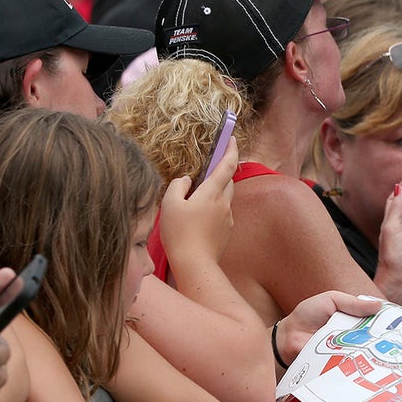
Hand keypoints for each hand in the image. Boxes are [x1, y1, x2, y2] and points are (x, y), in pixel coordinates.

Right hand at [158, 137, 237, 265]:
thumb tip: (186, 180)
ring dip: (215, 192)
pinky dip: (213, 209)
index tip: (231, 138)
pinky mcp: (226, 231)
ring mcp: (228, 219)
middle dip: (220, 172)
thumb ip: (178, 186)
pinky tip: (197, 218)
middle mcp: (224, 204)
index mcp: (212, 193)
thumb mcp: (170, 204)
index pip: (227, 165)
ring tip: (196, 198)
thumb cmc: (179, 233)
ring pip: (225, 198)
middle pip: (228, 181)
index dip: (230, 149)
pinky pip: (222, 213)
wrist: (195, 264)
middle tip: (206, 170)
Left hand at [277, 291, 382, 367]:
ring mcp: (349, 352)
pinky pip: (354, 365)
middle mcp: (355, 337)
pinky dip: (361, 365)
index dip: (390, 323)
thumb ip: (353, 303)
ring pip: (368, 353)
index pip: (377, 322)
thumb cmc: (307, 315)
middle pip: (376, 339)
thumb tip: (378, 306)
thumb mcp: (331, 299)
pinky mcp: (341, 364)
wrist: (287, 337)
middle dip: (388, 340)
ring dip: (377, 353)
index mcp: (355, 320)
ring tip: (393, 355)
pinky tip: (372, 365)